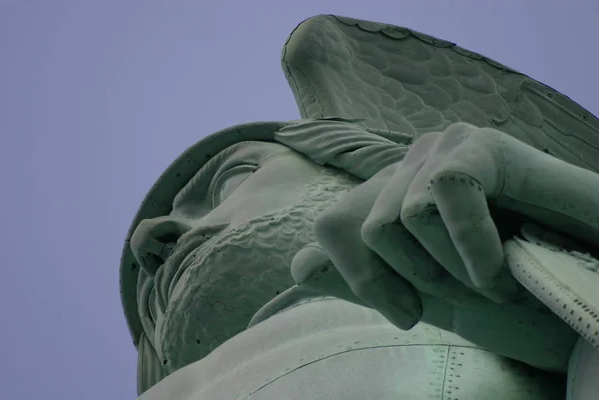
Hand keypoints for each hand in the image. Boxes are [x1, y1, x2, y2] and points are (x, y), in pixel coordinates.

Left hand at [292, 122, 598, 370]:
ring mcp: (443, 150)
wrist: (581, 288)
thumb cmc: (509, 293)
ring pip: (401, 217)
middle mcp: (409, 168)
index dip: (361, 279)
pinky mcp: (481, 145)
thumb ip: (364, 279)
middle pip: (361, 227)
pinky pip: (447, 191)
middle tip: (470, 292)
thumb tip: (298, 267)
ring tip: (496, 277)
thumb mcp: (427, 294)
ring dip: (453, 269)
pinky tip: (503, 267)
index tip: (408, 313)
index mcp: (390, 201)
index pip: (332, 228)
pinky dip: (475, 246)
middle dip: (418, 278)